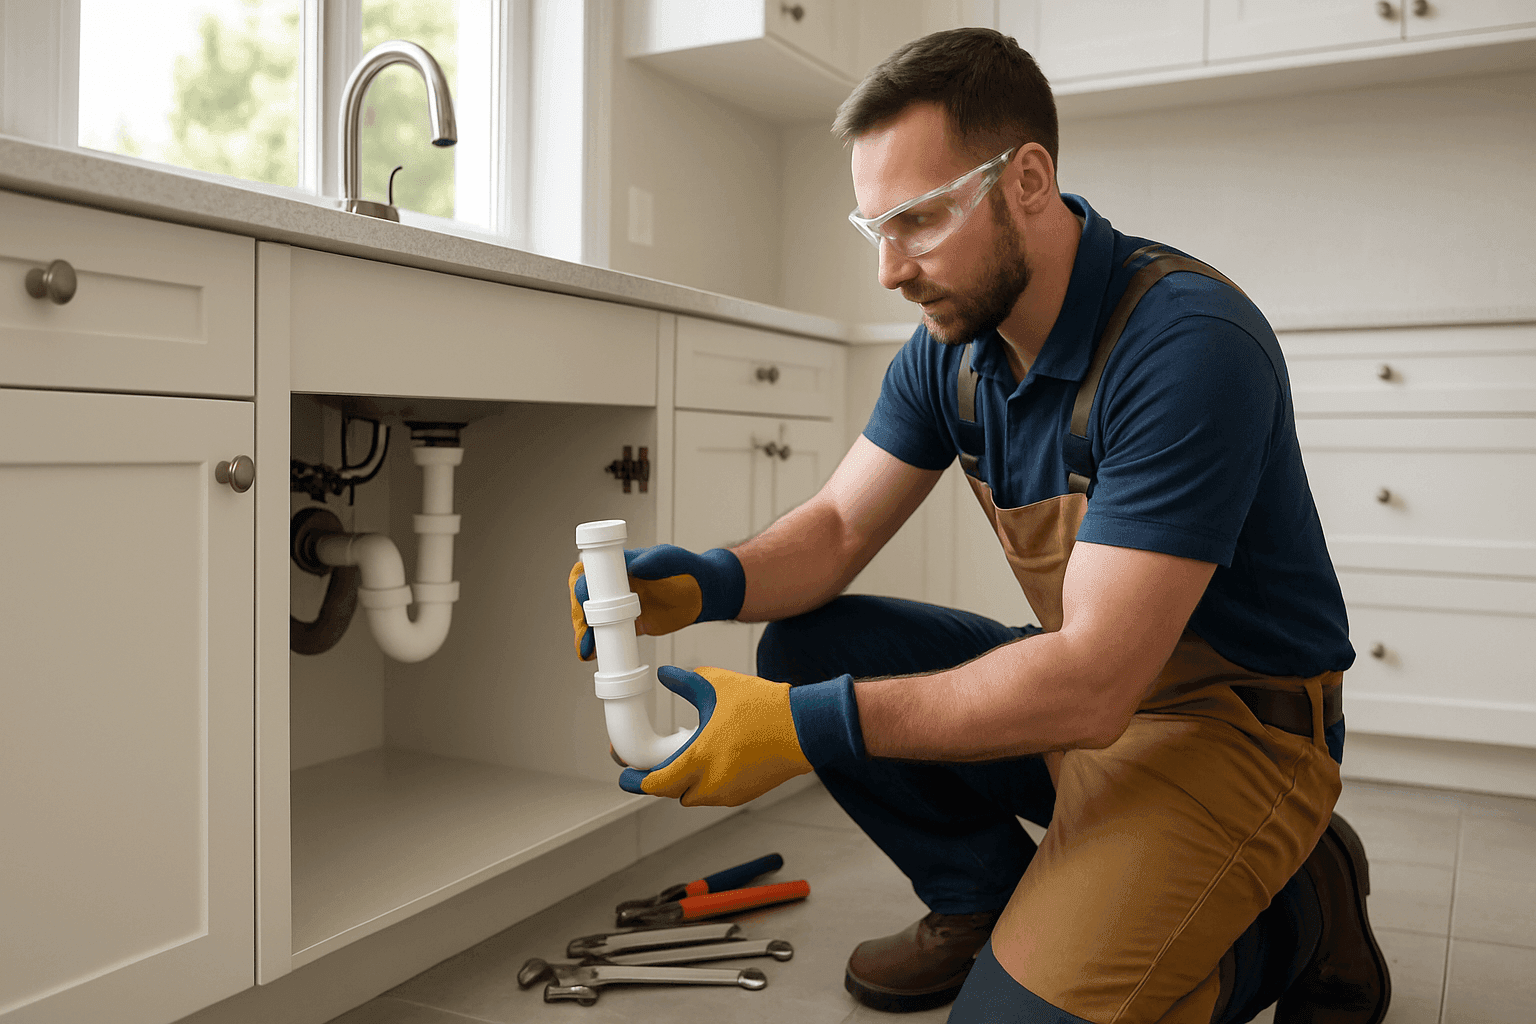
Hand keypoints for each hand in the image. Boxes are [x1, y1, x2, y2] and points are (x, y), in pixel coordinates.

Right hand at [568, 545, 744, 659]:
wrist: (705, 595)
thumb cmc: (689, 570)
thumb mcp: (674, 560)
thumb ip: (657, 560)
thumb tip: (634, 567)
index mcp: (620, 564)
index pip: (591, 572)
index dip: (582, 587)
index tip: (584, 601)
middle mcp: (615, 584)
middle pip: (584, 598)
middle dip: (579, 616)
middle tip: (585, 634)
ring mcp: (619, 604)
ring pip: (591, 618)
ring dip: (584, 634)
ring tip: (586, 650)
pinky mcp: (628, 624)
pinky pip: (606, 634)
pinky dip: (595, 645)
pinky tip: (589, 654)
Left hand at [620, 665, 864, 806]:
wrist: (805, 728)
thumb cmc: (762, 706)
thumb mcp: (716, 686)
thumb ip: (683, 682)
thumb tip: (664, 675)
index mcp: (697, 759)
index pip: (653, 783)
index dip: (634, 779)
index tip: (625, 771)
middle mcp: (710, 783)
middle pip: (670, 792)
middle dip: (659, 778)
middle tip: (653, 760)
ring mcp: (728, 792)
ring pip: (692, 795)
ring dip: (684, 781)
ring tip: (685, 754)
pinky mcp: (745, 794)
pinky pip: (714, 794)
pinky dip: (706, 782)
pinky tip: (712, 758)